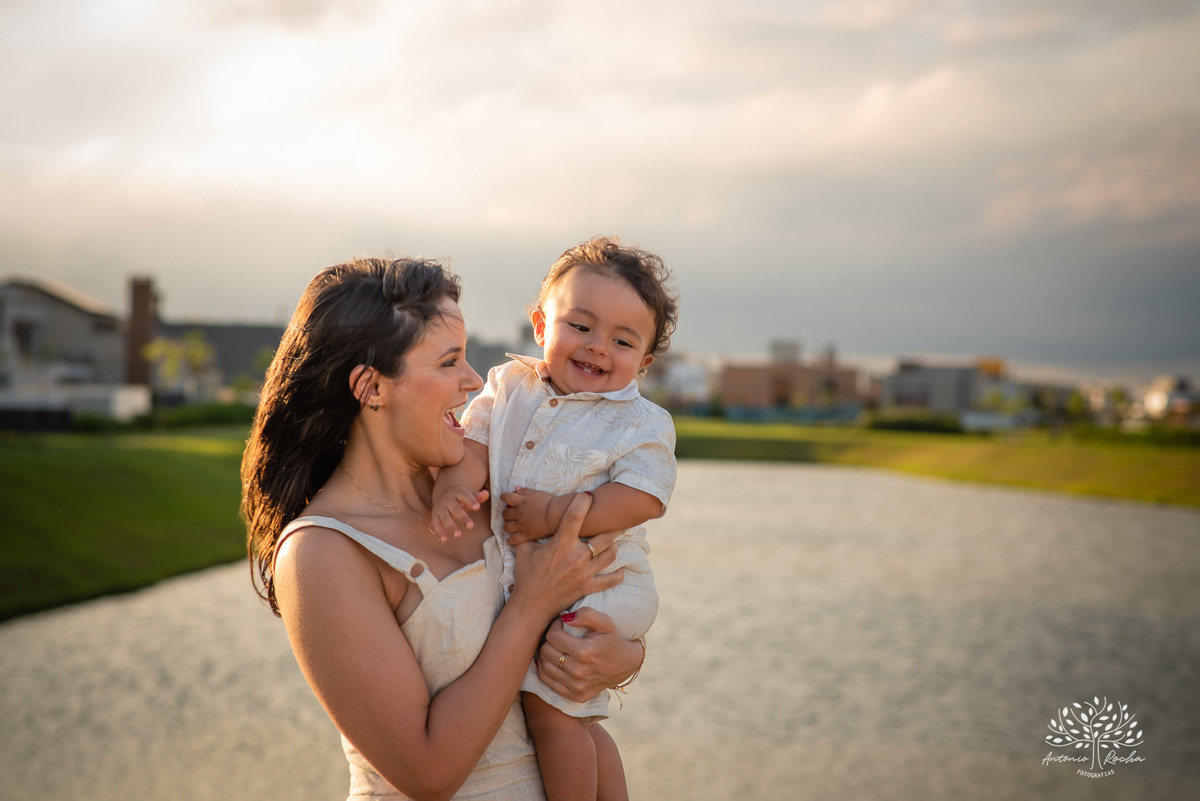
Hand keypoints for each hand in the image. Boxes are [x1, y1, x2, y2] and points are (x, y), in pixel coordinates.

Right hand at [431, 484, 488, 542]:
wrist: (444, 491)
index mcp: (458, 492)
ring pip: (445, 517)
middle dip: (463, 517)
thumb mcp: (469, 494)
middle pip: (456, 508)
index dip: (471, 501)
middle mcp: (448, 500)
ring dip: (451, 526)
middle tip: (471, 526)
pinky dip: (439, 532)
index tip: (477, 507)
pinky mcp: (435, 515)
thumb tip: (486, 494)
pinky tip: (444, 540)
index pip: (465, 496)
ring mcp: (441, 507)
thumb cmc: (461, 496)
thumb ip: (478, 496)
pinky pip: (436, 524)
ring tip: (458, 535)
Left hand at [500, 487, 553, 541]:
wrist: (555, 515)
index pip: (506, 497)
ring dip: (507, 526)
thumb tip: (516, 488)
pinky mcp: (526, 535)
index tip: (504, 497)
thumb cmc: (548, 502)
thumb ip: (525, 491)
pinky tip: (510, 540)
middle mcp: (518, 514)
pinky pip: (514, 540)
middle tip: (510, 514)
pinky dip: (511, 540)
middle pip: (505, 514)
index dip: (504, 497)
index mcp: (520, 502)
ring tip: (511, 525)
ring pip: (506, 527)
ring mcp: (521, 525)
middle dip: (506, 513)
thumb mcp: (536, 493)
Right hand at [510, 494, 622, 618]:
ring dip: (614, 546)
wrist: (531, 605)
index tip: (587, 496)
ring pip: (611, 555)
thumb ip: (528, 534)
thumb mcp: (524, 551)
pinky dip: (618, 574)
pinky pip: (610, 580)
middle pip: (604, 536)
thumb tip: (525, 521)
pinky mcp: (588, 587)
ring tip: (615, 541)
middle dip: (611, 526)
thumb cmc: (527, 577)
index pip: (575, 515)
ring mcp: (585, 573)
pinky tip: (620, 569)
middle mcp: (576, 556)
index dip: (583, 502)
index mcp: (561, 544)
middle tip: (614, 520)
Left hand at [536, 607, 641, 702]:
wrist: (625, 664)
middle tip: (559, 635)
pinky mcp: (575, 695)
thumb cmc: (612, 639)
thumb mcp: (605, 621)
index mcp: (584, 652)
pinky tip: (554, 661)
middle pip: (546, 651)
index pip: (553, 637)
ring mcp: (576, 686)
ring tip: (558, 647)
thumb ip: (586, 614)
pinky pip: (547, 681)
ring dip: (547, 654)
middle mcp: (578, 672)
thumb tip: (565, 618)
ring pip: (544, 666)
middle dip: (550, 640)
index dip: (555, 627)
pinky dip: (546, 670)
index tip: (561, 624)